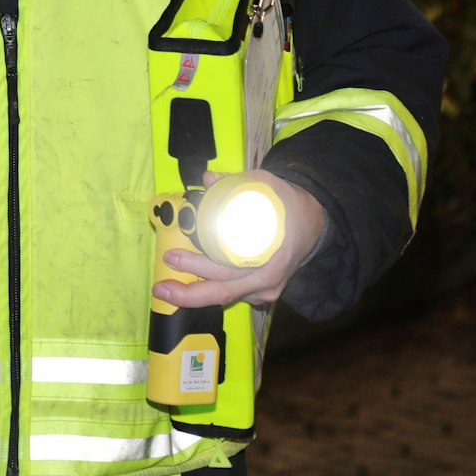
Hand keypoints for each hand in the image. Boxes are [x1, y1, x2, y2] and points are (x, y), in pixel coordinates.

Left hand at [153, 170, 326, 309]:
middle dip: (188, 293)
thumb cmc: (287, 205)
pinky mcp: (263, 293)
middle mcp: (268, 279)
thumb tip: (207, 177)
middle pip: (224, 291)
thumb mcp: (267, 185)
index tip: (172, 255)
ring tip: (167, 290)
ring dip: (195, 296)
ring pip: (227, 297)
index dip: (198, 266)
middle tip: (160, 286)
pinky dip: (211, 291)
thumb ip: (236, 181)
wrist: (315, 223)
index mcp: (270, 256)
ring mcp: (267, 290)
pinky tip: (189, 290)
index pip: (228, 267)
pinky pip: (234, 295)